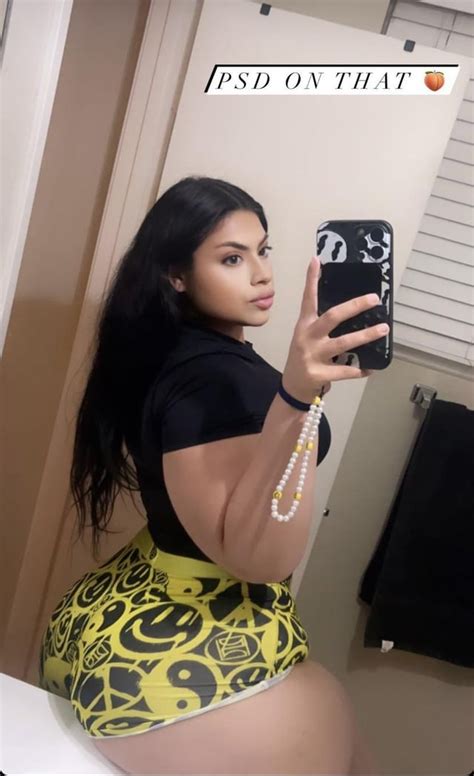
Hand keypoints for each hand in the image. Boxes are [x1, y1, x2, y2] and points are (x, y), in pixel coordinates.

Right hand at [281, 255, 385, 403]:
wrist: (293, 387)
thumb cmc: (306, 356)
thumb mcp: (308, 336)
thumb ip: (323, 324)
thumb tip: (352, 308)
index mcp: (305, 325)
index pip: (308, 299)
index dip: (312, 280)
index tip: (316, 260)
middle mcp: (307, 337)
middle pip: (332, 317)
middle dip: (355, 306)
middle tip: (374, 298)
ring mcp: (312, 356)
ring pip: (344, 343)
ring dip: (366, 336)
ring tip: (383, 329)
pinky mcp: (319, 374)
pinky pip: (346, 370)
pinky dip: (361, 369)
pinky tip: (372, 367)